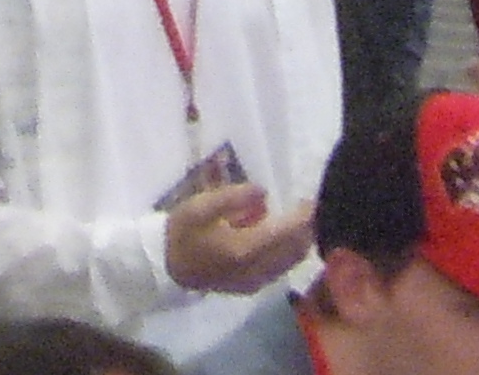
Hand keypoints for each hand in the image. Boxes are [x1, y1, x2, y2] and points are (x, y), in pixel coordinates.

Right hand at [163, 179, 316, 295]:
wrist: (167, 266)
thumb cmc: (182, 232)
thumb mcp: (199, 206)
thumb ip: (232, 197)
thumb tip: (263, 191)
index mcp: (243, 250)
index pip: (285, 233)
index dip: (302, 218)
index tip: (311, 200)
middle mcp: (255, 270)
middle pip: (295, 250)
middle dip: (306, 228)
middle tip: (306, 205)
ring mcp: (256, 282)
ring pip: (291, 262)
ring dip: (299, 240)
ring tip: (295, 217)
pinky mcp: (253, 287)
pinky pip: (281, 268)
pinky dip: (288, 251)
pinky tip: (278, 235)